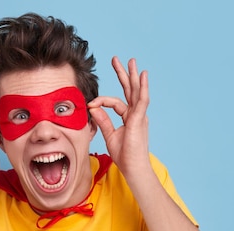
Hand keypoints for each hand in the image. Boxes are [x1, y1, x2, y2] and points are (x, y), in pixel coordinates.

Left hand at [88, 57, 150, 178]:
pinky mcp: (140, 120)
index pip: (115, 102)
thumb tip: (93, 108)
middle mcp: (136, 114)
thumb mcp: (110, 134)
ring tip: (131, 62)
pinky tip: (142, 75)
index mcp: (130, 118)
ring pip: (136, 91)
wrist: (133, 168)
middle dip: (124, 75)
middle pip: (129, 90)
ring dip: (133, 76)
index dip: (102, 101)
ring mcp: (140, 116)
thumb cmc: (124, 155)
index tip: (91, 103)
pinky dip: (142, 87)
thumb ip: (103, 120)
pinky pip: (141, 100)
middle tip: (118, 59)